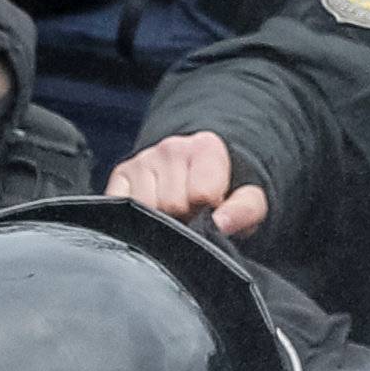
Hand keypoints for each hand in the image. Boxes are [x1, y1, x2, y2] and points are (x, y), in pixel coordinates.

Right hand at [106, 131, 267, 237]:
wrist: (201, 179)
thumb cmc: (227, 194)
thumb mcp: (249, 202)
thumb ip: (244, 211)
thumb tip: (220, 224)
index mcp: (206, 147)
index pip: (200, 194)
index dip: (209, 213)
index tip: (213, 211)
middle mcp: (171, 147)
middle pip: (172, 205)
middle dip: (185, 217)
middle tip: (193, 215)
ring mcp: (143, 159)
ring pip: (146, 208)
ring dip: (161, 219)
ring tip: (176, 213)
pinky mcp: (120, 174)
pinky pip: (122, 206)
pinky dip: (137, 218)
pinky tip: (154, 211)